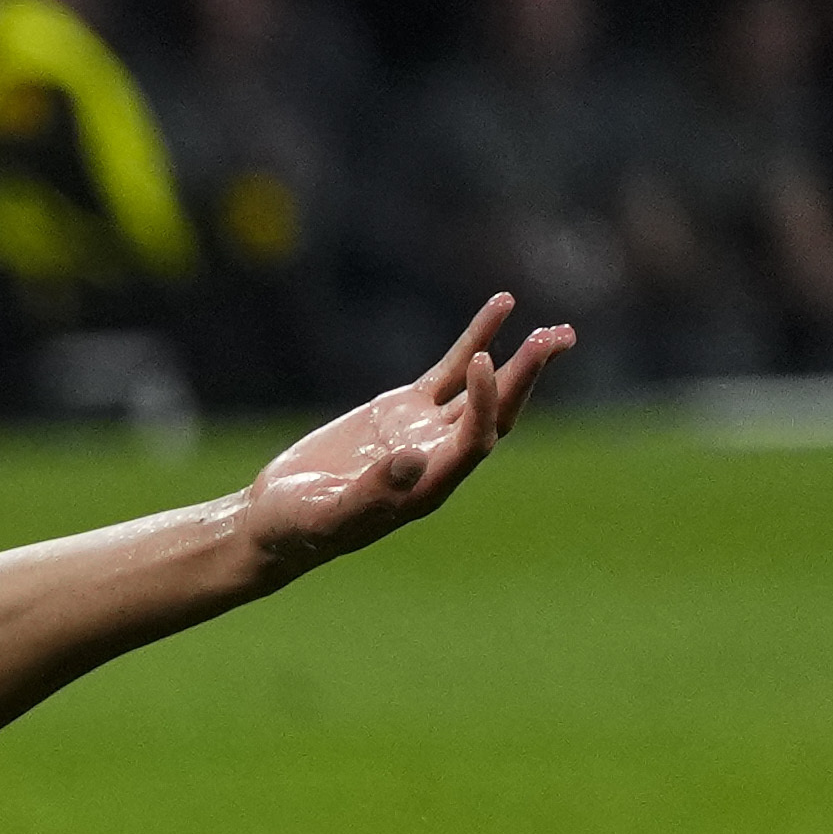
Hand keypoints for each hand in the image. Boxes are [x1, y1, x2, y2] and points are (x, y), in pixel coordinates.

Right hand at [238, 293, 573, 583]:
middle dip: (528, 376)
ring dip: (520, 360)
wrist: (276, 519)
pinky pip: (450, 369)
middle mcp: (439, 456)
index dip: (487, 402)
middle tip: (557, 338)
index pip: (477, 439)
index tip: (485, 362)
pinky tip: (502, 307)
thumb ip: (372, 492)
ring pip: (483, 387)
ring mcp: (424, 429)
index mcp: (430, 486)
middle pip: (498, 412)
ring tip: (555, 330)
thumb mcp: (329, 513)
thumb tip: (414, 458)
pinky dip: (476, 338)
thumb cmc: (299, 526)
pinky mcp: (403, 408)